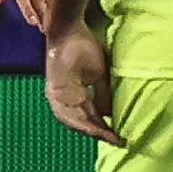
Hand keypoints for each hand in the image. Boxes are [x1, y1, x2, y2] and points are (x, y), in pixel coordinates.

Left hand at [45, 22, 116, 141]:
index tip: (119, 136)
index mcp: (74, 94)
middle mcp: (63, 99)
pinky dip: (80, 121)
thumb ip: (102, 94)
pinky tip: (93, 128)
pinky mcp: (53, 91)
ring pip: (73, 120)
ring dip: (90, 130)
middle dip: (98, 132)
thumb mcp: (99, 74)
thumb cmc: (84, 47)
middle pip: (81, 121)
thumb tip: (109, 114)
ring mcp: (57, 96)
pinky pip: (66, 112)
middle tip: (115, 141)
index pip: (89, 115)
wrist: (68, 30)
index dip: (103, 126)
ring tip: (107, 136)